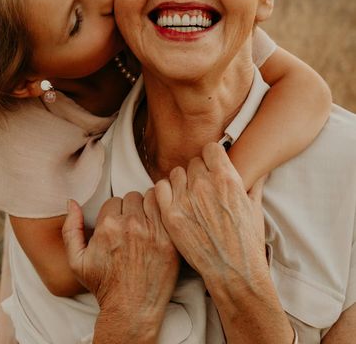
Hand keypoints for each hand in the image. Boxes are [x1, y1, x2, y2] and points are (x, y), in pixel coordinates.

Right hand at [62, 190, 178, 318]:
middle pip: (132, 197)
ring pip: (150, 199)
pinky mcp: (169, 239)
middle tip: (132, 225)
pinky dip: (163, 214)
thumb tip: (71, 202)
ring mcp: (152, 231)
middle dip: (131, 208)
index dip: (115, 212)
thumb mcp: (77, 261)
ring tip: (146, 223)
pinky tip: (159, 226)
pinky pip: (166, 211)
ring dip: (148, 207)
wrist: (131, 310)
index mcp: (108, 226)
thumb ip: (71, 229)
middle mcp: (130, 225)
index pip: (114, 200)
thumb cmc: (104, 286)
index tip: (118, 225)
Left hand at [154, 142, 267, 291]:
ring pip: (176, 173)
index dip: (212, 158)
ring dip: (182, 183)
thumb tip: (259, 167)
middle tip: (203, 190)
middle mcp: (204, 185)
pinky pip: (160, 188)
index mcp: (226, 178)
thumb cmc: (246, 241)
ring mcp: (185, 199)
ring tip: (189, 198)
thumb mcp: (255, 207)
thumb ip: (253, 182)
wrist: (233, 272)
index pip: (210, 148)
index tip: (212, 167)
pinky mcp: (170, 215)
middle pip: (193, 162)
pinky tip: (175, 203)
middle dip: (199, 173)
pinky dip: (165, 193)